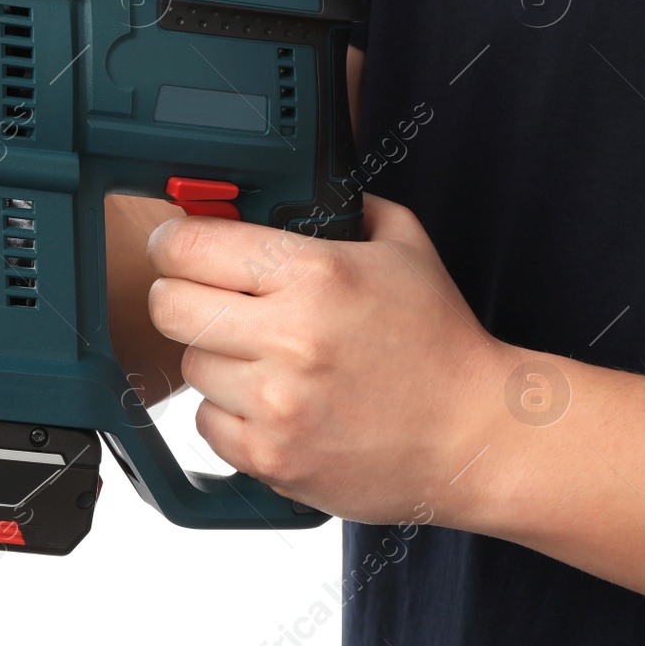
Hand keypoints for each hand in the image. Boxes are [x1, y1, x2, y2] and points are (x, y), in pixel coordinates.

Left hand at [146, 193, 513, 523]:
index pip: (189, 246)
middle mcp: (290, 338)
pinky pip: (206, 422)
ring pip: (189, 365)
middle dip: (181, 296)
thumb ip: (340, 206)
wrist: (476, 437)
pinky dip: (230, 414)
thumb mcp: (403, 245)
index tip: (177, 247)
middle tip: (207, 300)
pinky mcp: (272, 457)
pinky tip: (273, 404)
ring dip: (216, 359)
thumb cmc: (438, 342)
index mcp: (316, 274)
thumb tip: (275, 187)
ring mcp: (277, 404)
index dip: (173, 242)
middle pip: (168, 306)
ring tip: (266, 359)